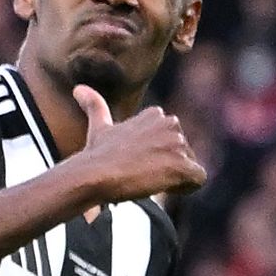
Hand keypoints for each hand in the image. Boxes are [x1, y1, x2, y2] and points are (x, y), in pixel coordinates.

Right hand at [65, 85, 205, 209]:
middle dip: (167, 165)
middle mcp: (171, 124)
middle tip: (140, 173)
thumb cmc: (97, 154)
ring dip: (172, 177)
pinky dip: (185, 187)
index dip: (156, 155)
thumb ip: (94, 105)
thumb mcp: (99, 126)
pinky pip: (197, 179)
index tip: (137, 163)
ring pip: (188, 167)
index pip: (169, 141)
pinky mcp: (183, 166)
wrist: (96, 174)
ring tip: (146, 179)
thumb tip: (78, 88)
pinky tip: (162, 187)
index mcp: (156, 115)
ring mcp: (178, 145)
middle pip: (182, 153)